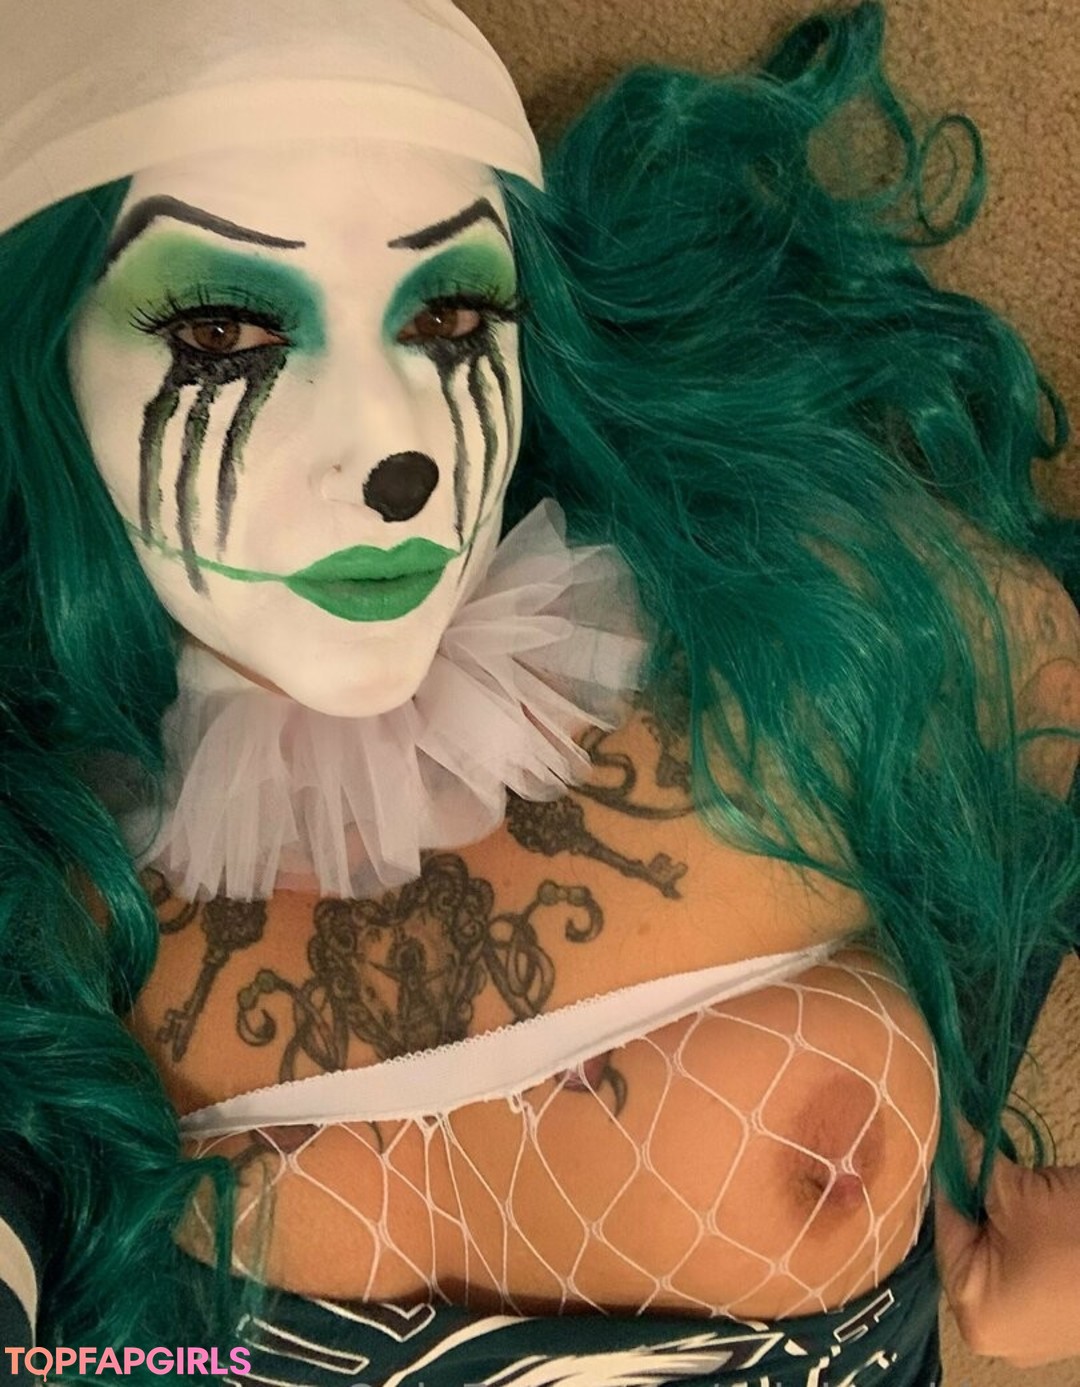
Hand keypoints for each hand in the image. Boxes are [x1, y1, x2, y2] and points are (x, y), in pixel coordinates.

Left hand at [935, 1127, 1079, 1368]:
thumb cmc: (1076, 1235)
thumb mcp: (1016, 1192)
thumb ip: (970, 1161)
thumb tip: (945, 1124)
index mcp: (975, 1313)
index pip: (943, 1227)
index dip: (944, 1178)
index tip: (943, 1137)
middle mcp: (994, 1330)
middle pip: (966, 1241)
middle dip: (971, 1194)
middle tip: (972, 1147)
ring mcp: (1028, 1327)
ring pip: (994, 1250)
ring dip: (997, 1210)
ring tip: (1005, 1171)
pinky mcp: (1054, 1315)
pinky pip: (1021, 1265)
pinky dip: (1021, 1232)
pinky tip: (1030, 1199)